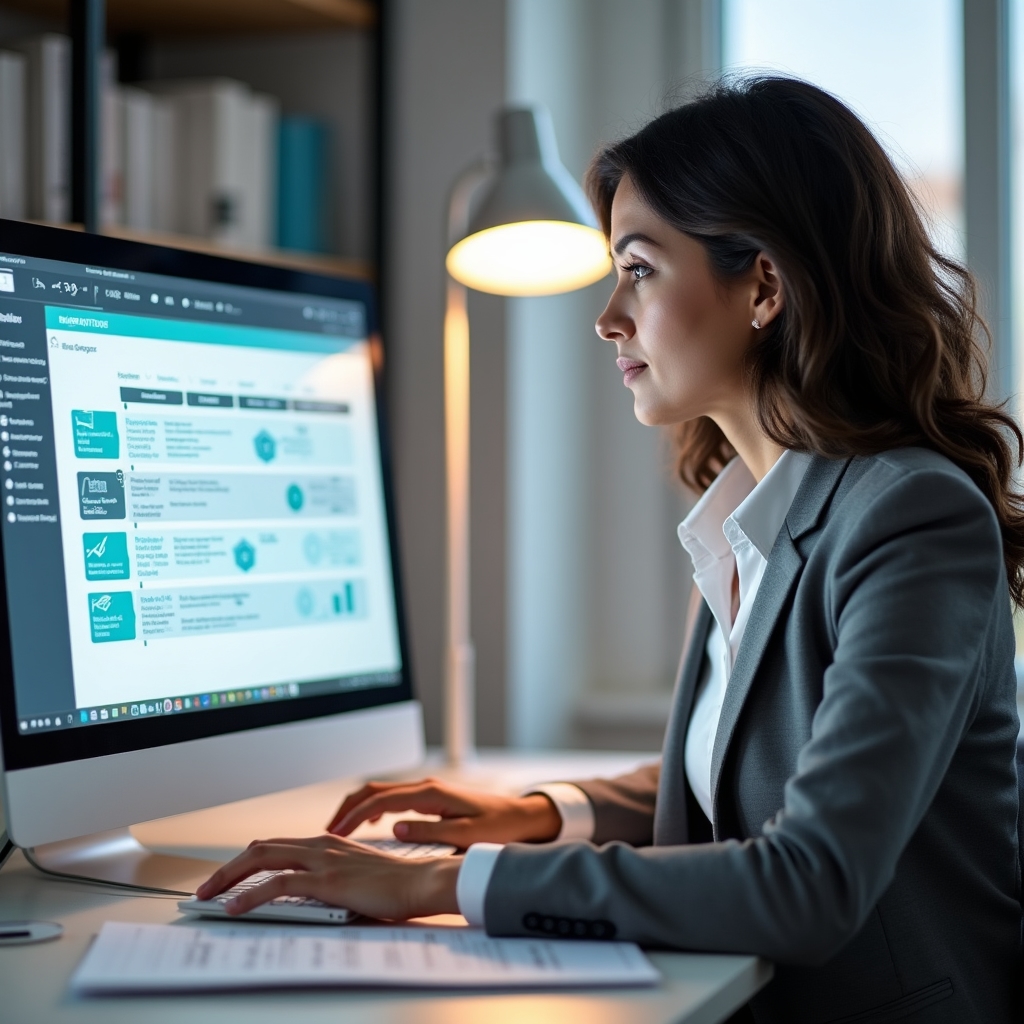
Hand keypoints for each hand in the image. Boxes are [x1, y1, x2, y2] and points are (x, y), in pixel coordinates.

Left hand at [195, 834, 461, 919]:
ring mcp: (321, 861)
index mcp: (327, 842)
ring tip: (208, 896)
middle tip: (206, 888)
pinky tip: (234, 907)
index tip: (228, 877)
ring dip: (229, 878)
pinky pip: (277, 884)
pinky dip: (250, 894)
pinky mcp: (325, 880)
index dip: (246, 860)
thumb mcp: (357, 874)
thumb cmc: (395, 884)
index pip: (276, 845)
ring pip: (261, 859)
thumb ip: (332, 875)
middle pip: (261, 848)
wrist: (420, 882)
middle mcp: (320, 845)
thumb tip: (309, 889)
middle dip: (228, 868)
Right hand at [327, 777, 561, 847]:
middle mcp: (426, 787)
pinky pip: (394, 796)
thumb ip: (428, 833)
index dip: (355, 816)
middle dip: (348, 807)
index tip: (336, 832)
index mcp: (430, 795)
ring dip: (359, 806)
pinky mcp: (430, 796)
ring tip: (341, 828)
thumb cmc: (497, 827)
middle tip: (329, 829)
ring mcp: (427, 789)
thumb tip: (394, 830)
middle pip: (374, 789)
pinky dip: (375, 806)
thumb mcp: (464, 836)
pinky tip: (371, 823)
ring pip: (382, 791)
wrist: (520, 815)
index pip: (381, 800)